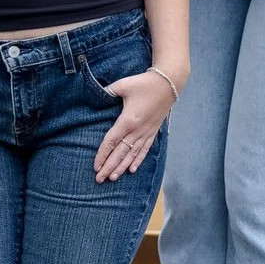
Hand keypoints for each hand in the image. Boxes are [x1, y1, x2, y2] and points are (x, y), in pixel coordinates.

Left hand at [93, 67, 176, 182]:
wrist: (169, 84)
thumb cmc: (144, 84)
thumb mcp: (123, 85)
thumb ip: (108, 91)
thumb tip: (97, 94)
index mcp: (128, 120)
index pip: (111, 141)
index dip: (102, 155)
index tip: (95, 166)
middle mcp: (137, 130)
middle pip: (120, 153)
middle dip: (109, 167)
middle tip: (99, 179)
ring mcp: (146, 133)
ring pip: (132, 154)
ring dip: (122, 167)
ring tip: (112, 178)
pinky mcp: (153, 132)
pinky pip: (144, 150)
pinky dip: (138, 160)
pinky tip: (132, 170)